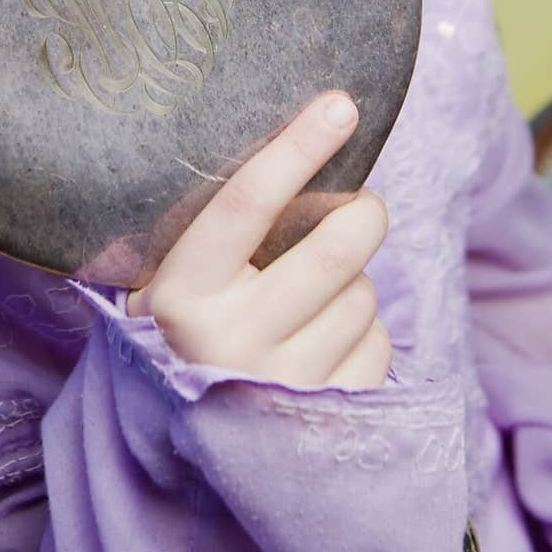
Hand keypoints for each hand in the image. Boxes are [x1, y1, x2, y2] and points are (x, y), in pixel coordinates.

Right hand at [128, 92, 391, 389]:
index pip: (245, 204)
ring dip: (354, 283)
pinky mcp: (326, 417)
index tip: (339, 106)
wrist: (184, 444)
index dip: (295, 149)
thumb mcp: (173, 280)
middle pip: (333, 252)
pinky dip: (363, 331)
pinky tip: (325, 343)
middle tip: (364, 203)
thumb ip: (216, 230)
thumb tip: (301, 146)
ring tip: (315, 297)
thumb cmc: (185, 331)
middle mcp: (229, 344)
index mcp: (180, 296)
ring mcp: (280, 386)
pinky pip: (377, 344)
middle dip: (364, 213)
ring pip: (361, 297)